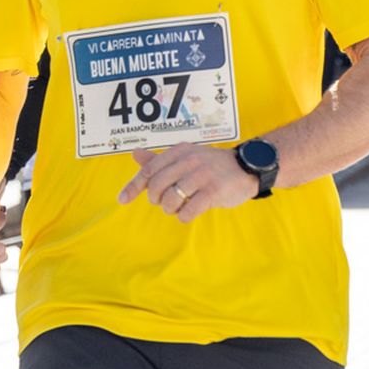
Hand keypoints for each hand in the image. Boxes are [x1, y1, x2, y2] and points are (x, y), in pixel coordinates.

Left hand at [118, 144, 257, 222]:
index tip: (122, 200)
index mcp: (179, 151)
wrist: (246, 168)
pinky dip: (184, 216)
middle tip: (166, 202)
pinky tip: (190, 212)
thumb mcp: (186, 157)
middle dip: (157, 200)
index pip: (149, 170)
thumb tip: (134, 154)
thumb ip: (160, 159)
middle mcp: (188, 160)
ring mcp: (201, 175)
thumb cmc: (211, 165)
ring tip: (180, 206)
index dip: (134, 186)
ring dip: (171, 209)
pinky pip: (188, 211)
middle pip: (156, 187)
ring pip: (170, 200)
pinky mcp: (213, 191)